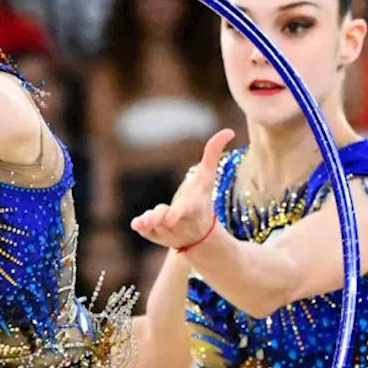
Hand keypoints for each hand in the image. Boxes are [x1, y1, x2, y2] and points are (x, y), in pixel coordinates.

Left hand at [131, 129, 234, 250]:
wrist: (198, 233)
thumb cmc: (202, 198)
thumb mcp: (207, 177)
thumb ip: (213, 154)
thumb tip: (228, 130)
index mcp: (195, 207)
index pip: (186, 209)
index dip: (178, 212)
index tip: (171, 218)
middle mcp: (182, 222)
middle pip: (165, 218)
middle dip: (158, 218)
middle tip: (151, 220)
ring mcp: (168, 231)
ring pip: (153, 222)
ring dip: (151, 218)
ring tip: (156, 217)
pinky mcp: (155, 236)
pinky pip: (143, 231)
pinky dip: (140, 226)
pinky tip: (139, 223)